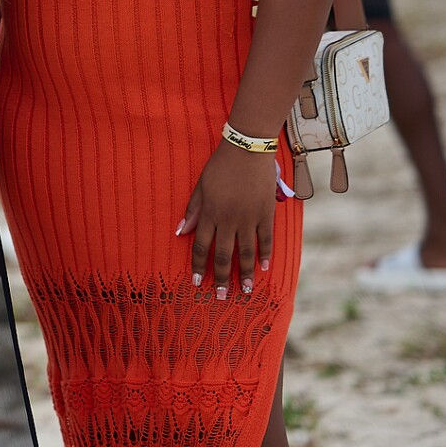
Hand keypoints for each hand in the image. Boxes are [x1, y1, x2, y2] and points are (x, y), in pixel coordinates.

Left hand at [178, 141, 279, 299]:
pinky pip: (266, 240)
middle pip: (222, 255)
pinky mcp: (266, 214)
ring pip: (246, 253)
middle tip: (221, 297)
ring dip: (244, 274)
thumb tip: (179, 233)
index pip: (201, 247)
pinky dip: (265, 255)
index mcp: (209, 213)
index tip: (197, 283)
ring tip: (245, 291)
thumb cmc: (220, 166)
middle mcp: (228, 220)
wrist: (247, 150)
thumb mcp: (200, 186)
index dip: (199, 267)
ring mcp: (248, 218)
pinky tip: (263, 268)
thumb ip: (192, 210)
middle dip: (221, 278)